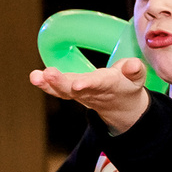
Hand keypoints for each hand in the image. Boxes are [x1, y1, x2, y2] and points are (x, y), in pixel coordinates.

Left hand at [29, 57, 152, 133]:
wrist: (121, 106)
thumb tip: (133, 65)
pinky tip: (35, 76)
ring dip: (49, 84)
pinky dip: (45, 84)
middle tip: (48, 74)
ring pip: (63, 91)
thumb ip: (135, 71)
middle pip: (76, 88)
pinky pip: (57, 90)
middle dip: (61, 82)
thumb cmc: (127, 85)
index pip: (99, 83)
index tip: (77, 85)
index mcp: (110, 85)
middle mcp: (92, 91)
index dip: (88, 84)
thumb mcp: (137, 78)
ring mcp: (80, 93)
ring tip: (35, 77)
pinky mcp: (70, 91)